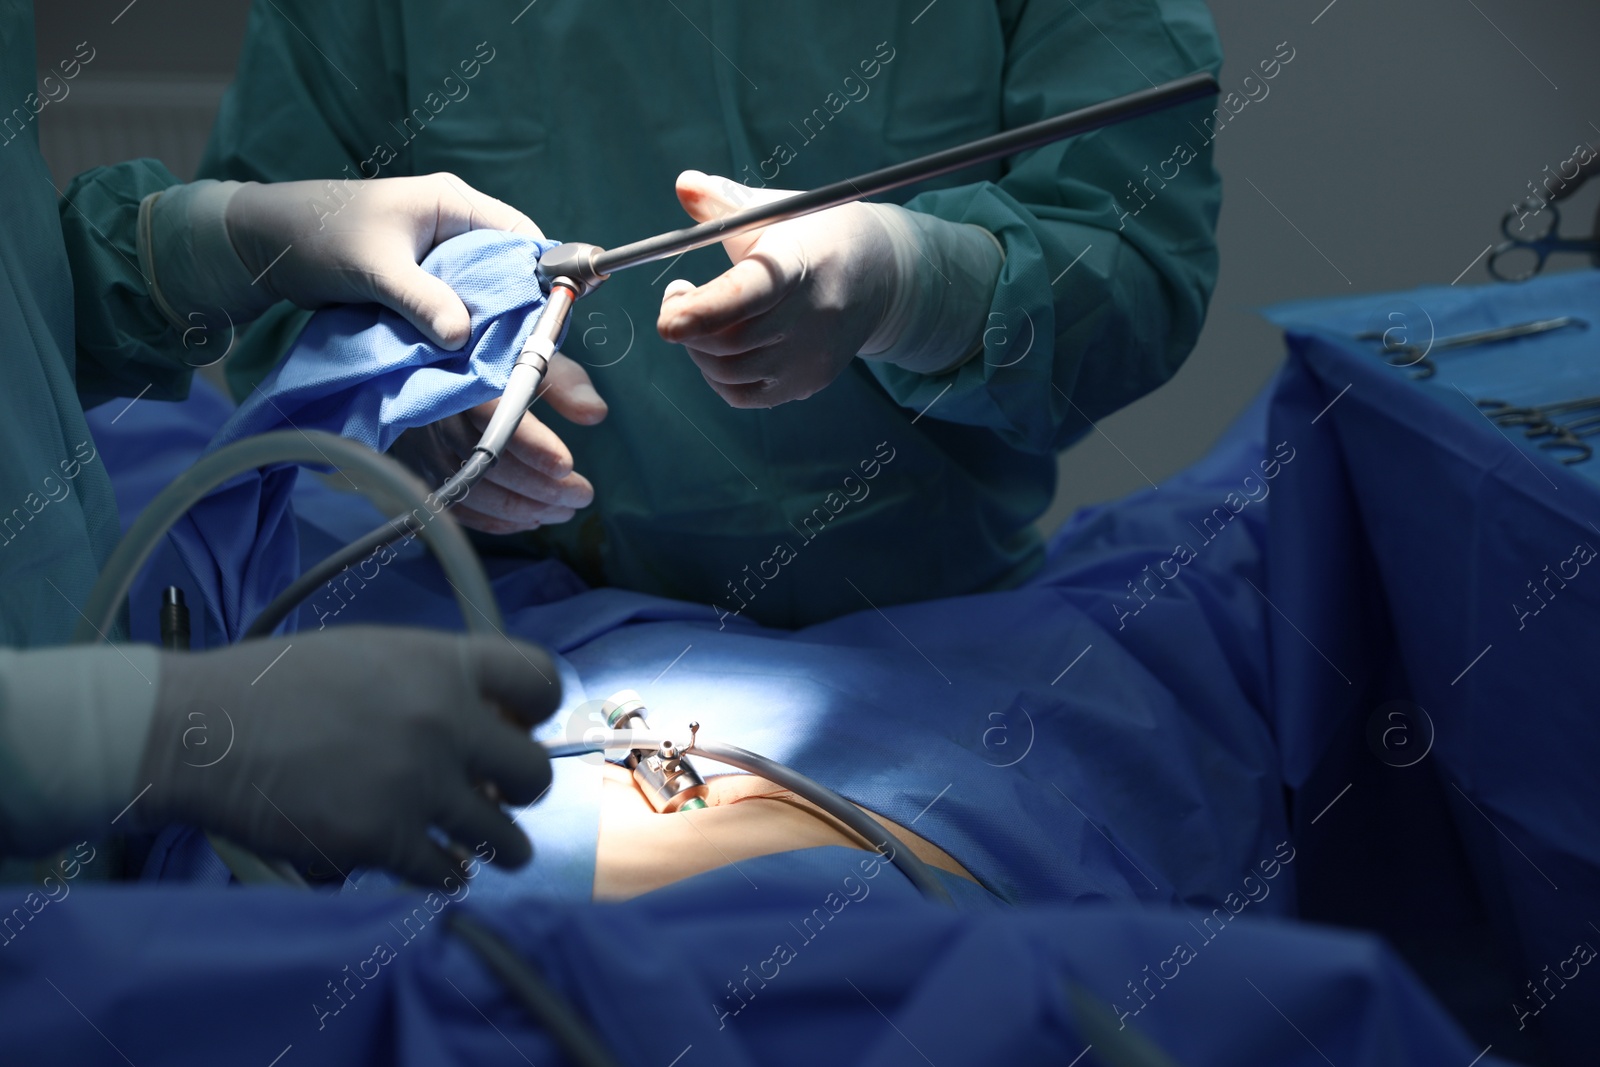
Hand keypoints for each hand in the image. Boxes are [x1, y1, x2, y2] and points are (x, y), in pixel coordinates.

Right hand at [137, 628, 560, 888]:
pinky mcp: (383, 839)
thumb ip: (436, 682)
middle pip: (535, 772)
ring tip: (481, 844)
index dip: (539, 710)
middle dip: (520, 789)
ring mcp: (417, 784)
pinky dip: (445, 874)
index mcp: (443, 663)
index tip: (519, 728)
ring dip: (495, 844)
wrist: (200, 730)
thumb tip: (487, 723)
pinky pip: (448, 872)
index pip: (541, 680)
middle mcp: (444, 721)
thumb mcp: (372, 655)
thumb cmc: (276, 686)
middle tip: (495, 794)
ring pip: (504, 836)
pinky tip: (432, 866)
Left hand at [224, 172, 541, 348]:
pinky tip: (469, 358)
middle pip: (510, 271)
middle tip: (530, 351)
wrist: (262, 246)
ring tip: (502, 360)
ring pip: (486, 294)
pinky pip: (459, 307)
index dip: (544, 276)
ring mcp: (440, 255)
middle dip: (521, 310)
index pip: (522, 237)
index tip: (553, 318)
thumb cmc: (317, 236)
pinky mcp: (424, 281)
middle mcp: (455, 226)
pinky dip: (464, 330)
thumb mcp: (373, 268)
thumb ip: (421, 299)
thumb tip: (462, 336)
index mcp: (453, 204)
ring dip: (490, 325)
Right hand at [388, 351, 606, 533]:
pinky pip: (454, 504)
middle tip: (582, 496)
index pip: (494, 416)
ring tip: (564, 510)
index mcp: (463, 376)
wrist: (438, 362)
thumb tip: (595, 414)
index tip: (566, 465)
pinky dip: (494, 520)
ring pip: (473, 489)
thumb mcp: (532, 353)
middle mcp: (435, 412)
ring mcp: (422, 444)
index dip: (531, 445)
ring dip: (523, 508)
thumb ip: (565, 382)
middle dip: (540, 487)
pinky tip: (529, 520)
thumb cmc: (495, 358)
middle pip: (487, 461)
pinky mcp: (418, 468)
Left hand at [657, 170, 904, 407]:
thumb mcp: (775, 210)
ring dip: (697, 349)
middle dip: (686, 325)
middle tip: (674, 298)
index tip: (667, 319)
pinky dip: (717, 376)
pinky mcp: (808, 381)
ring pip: (730, 372)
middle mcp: (811, 316)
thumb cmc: (815, 236)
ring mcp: (811, 356)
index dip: (705, 311)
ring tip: (697, 319)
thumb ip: (724, 202)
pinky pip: (744, 395)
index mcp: (799, 263)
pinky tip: (716, 348)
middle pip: (732, 340)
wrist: (880, 276)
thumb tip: (684, 185)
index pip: (751, 292)